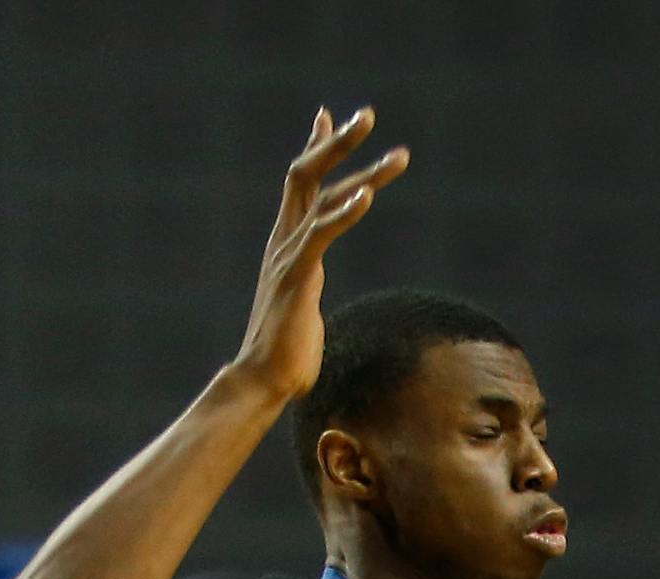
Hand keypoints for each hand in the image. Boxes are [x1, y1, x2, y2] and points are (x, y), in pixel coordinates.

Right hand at [235, 105, 410, 406]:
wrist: (262, 383)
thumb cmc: (286, 356)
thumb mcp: (302, 307)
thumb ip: (307, 286)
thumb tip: (310, 294)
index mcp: (287, 245)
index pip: (301, 185)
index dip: (316, 149)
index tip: (329, 117)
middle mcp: (284, 241)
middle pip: (307, 174)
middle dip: (338, 142)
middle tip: (368, 114)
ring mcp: (288, 256)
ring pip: (323, 196)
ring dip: (363, 172)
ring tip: (397, 157)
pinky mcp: (297, 277)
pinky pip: (321, 234)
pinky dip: (345, 212)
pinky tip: (367, 194)